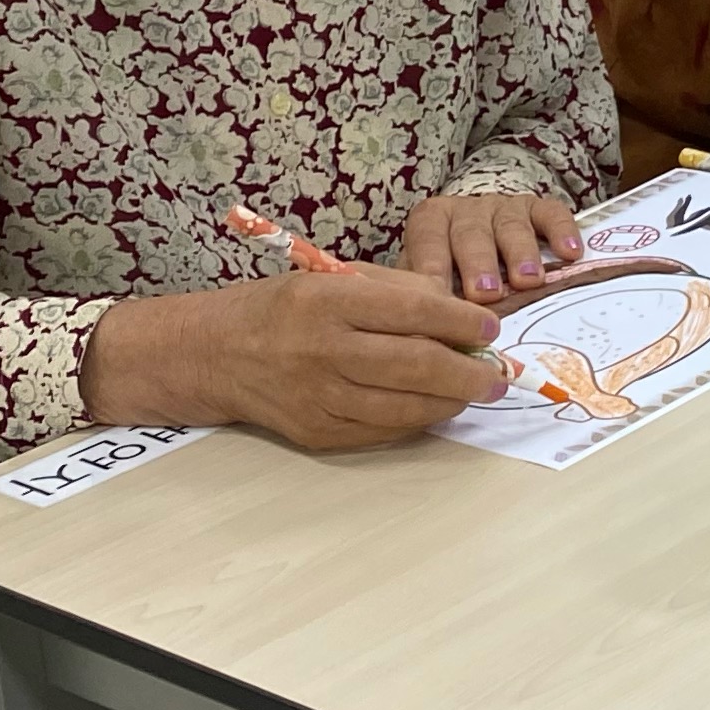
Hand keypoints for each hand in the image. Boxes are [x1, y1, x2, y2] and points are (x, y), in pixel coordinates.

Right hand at [86, 273, 506, 451]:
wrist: (212, 354)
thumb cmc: (282, 308)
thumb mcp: (333, 277)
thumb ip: (397, 290)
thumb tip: (460, 313)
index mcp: (329, 301)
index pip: (413, 312)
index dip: (462, 323)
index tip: (490, 328)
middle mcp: (322, 350)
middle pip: (416, 366)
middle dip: (469, 373)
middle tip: (498, 374)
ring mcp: (318, 397)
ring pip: (405, 406)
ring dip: (451, 401)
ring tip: (475, 391)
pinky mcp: (316, 432)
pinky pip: (382, 431)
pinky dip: (417, 420)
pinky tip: (435, 407)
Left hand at [397, 191, 585, 302]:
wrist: (478, 236)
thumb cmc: (450, 269)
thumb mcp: (427, 278)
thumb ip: (425, 299)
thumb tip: (422, 341)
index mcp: (431, 223)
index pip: (429, 242)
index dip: (434, 270)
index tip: (441, 301)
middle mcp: (467, 211)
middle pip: (471, 235)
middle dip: (479, 265)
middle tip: (486, 294)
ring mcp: (504, 208)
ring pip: (511, 227)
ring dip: (520, 254)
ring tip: (529, 281)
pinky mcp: (537, 208)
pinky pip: (551, 214)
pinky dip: (561, 232)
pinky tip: (569, 253)